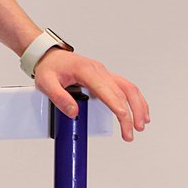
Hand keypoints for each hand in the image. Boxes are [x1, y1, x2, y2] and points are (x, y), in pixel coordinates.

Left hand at [33, 48, 149, 141]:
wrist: (48, 55)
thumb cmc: (49, 67)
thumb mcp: (46, 83)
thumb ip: (59, 98)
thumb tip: (74, 112)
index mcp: (86, 71)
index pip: (108, 91)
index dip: (119, 107)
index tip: (125, 121)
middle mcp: (98, 70)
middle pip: (123, 92)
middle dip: (131, 114)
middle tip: (131, 132)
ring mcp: (103, 73)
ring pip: (128, 88)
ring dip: (138, 105)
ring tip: (141, 124)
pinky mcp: (104, 76)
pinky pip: (125, 86)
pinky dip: (134, 99)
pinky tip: (138, 110)